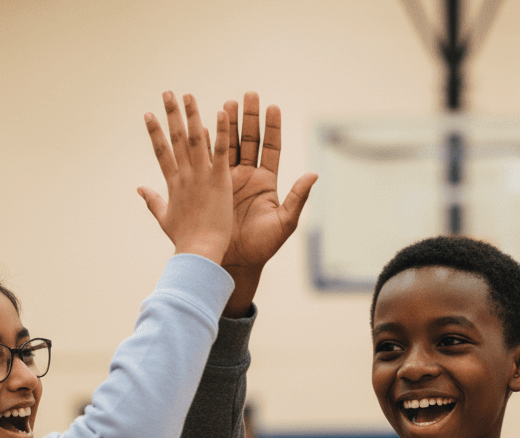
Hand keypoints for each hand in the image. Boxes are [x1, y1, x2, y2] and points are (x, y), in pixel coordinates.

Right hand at [138, 92, 232, 263]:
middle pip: (175, 139)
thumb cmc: (184, 242)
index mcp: (173, 184)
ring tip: (187, 94)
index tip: (147, 114)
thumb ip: (153, 201)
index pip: (161, 152)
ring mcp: (201, 177)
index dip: (154, 132)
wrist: (198, 252)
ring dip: (192, 115)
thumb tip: (139, 189)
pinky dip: (221, 132)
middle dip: (171, 114)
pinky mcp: (219, 181)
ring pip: (195, 139)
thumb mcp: (165, 219)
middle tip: (167, 92)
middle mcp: (185, 176)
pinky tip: (222, 112)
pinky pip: (221, 152)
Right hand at [219, 92, 317, 315]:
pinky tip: (205, 124)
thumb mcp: (285, 222)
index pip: (271, 148)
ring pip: (230, 145)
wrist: (236, 260)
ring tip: (228, 103)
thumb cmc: (263, 246)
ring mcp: (230, 180)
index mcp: (268, 183)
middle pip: (250, 140)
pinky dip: (208, 142)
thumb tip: (314, 173)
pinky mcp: (213, 186)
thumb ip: (298, 198)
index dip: (272, 128)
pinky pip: (210, 160)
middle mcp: (249, 177)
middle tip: (249, 94)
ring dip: (228, 124)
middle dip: (250, 117)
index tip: (273, 107)